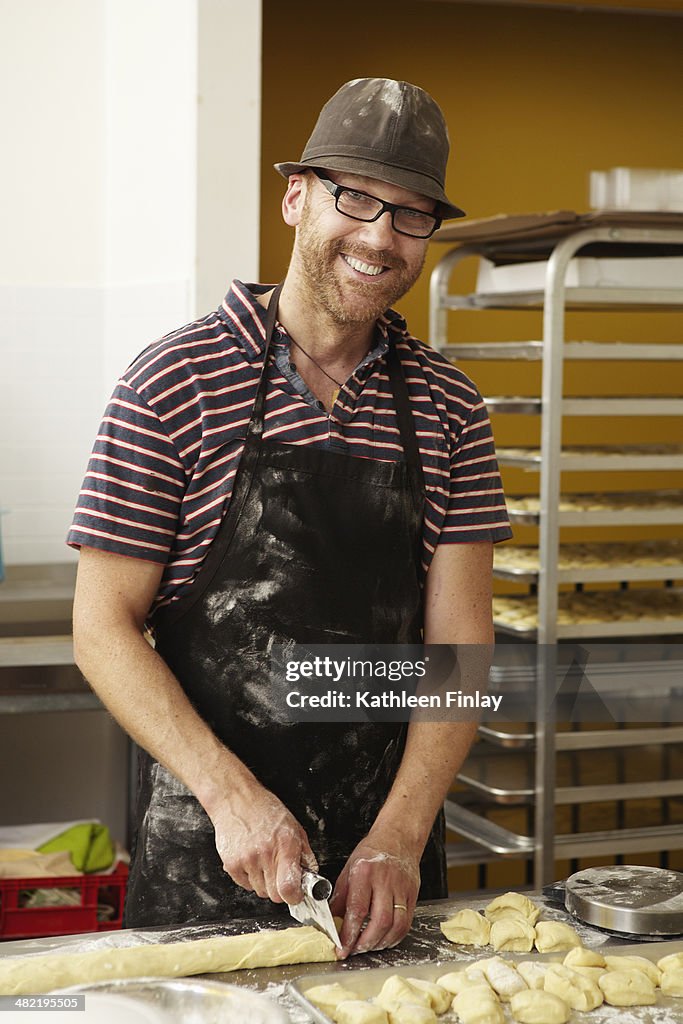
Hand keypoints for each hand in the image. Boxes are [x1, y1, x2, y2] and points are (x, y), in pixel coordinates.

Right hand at [209, 783, 316, 904]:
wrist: (236, 799)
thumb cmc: (265, 809)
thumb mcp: (294, 827)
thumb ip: (305, 854)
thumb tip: (310, 876)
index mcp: (285, 845)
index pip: (289, 888)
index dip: (294, 896)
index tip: (296, 894)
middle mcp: (266, 854)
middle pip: (275, 895)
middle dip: (280, 889)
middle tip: (279, 873)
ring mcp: (247, 860)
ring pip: (260, 891)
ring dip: (264, 883)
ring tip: (263, 861)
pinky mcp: (231, 864)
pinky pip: (245, 885)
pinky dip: (249, 878)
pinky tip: (251, 860)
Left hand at [329, 830, 420, 956]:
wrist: (398, 838)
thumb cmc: (371, 854)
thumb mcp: (348, 870)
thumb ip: (340, 897)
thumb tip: (330, 923)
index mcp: (365, 872)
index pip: (357, 909)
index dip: (349, 934)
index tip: (341, 949)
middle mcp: (385, 880)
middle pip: (380, 921)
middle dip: (366, 943)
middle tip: (355, 950)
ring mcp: (402, 888)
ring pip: (396, 926)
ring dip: (381, 943)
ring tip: (368, 947)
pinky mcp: (413, 895)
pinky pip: (406, 923)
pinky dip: (395, 938)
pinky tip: (384, 940)